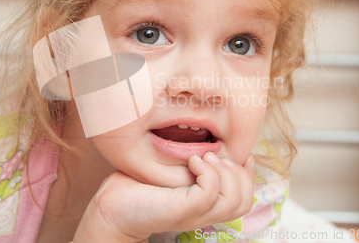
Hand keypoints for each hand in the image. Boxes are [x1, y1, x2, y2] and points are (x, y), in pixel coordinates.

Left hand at [73, 152, 254, 242]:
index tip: (243, 157)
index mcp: (204, 206)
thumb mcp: (171, 172)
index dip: (248, 178)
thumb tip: (204, 145)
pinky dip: (208, 173)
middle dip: (239, 175)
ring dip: (224, 172)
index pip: (242, 201)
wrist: (110, 208)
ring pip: (233, 201)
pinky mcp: (181, 210)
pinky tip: (192, 161)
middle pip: (243, 203)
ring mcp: (193, 214)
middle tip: (212, 155)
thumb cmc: (136, 188)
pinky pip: (210, 194)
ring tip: (202, 157)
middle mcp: (202, 213)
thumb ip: (189, 163)